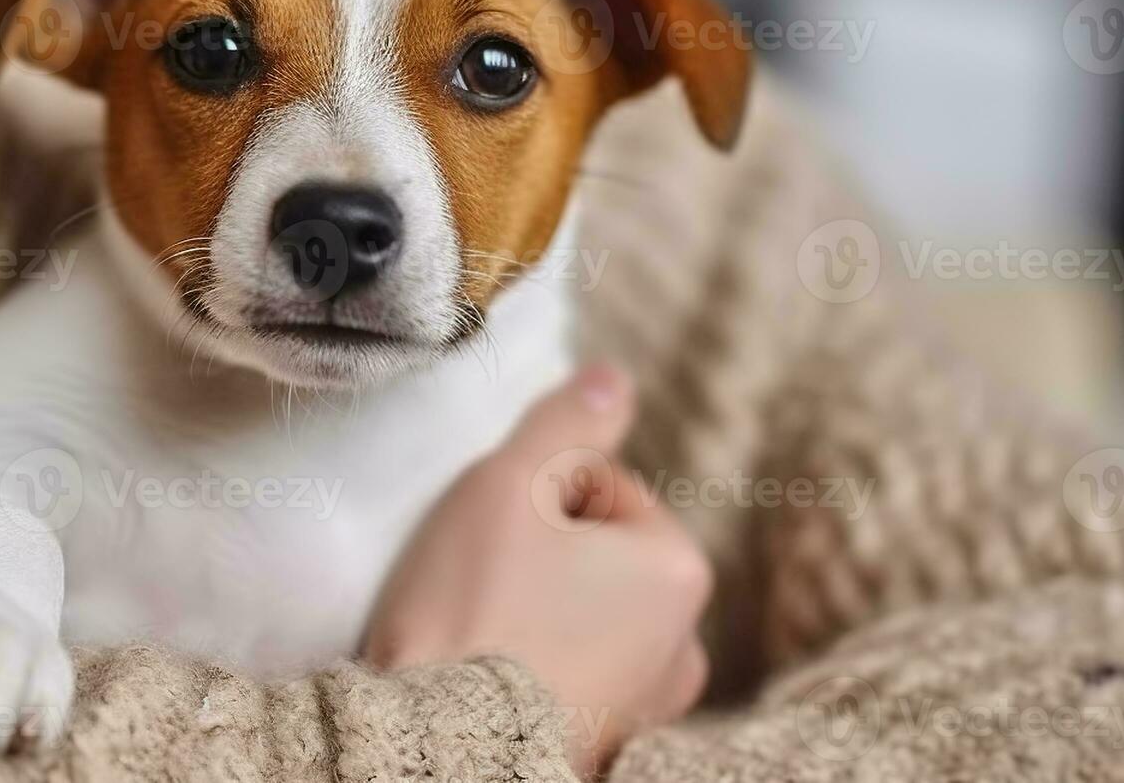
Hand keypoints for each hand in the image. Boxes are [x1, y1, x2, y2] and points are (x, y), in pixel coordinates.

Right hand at [362, 365, 712, 777]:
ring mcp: (647, 704)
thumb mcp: (510, 486)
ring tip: (479, 627)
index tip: (490, 535)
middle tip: (478, 578)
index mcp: (678, 568)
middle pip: (593, 551)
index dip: (528, 494)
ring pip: (578, 611)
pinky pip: (565, 674)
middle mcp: (684, 642)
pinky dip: (532, 665)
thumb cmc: (473, 610)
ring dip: (533, 607)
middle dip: (536, 552)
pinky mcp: (602, 743)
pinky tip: (488, 670)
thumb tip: (613, 378)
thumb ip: (565, 423)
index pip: (596, 485)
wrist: (439, 745)